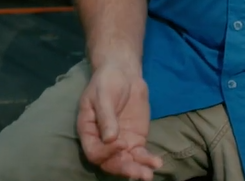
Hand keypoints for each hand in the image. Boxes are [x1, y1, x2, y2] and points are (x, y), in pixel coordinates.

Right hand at [77, 63, 164, 179]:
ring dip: (137, 169)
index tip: (121, 142)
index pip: (94, 152)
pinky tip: (156, 163)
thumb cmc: (107, 81)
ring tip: (149, 173)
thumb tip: (110, 139)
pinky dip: (147, 160)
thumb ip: (106, 116)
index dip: (106, 152)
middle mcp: (103, 142)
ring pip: (126, 162)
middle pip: (111, 162)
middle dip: (124, 168)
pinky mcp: (135, 140)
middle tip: (139, 172)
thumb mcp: (103, 95)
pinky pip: (140, 155)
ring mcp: (120, 142)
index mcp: (88, 131)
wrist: (123, 73)